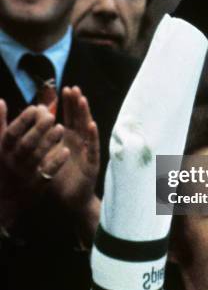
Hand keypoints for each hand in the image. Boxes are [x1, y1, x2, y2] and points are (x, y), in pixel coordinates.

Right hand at [0, 102, 66, 226]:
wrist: (5, 199)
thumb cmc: (3, 165)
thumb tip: (1, 100)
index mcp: (2, 150)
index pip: (11, 134)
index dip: (23, 120)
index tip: (35, 108)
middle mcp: (12, 162)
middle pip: (25, 144)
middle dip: (38, 129)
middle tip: (52, 116)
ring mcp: (24, 174)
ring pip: (37, 157)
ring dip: (49, 142)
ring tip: (61, 128)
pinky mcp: (36, 186)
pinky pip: (47, 173)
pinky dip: (56, 162)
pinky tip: (65, 151)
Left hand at [46, 87, 100, 242]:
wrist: (69, 201)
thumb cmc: (58, 177)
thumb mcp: (45, 154)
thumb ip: (41, 136)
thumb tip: (33, 116)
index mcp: (68, 138)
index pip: (69, 117)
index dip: (68, 103)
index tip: (65, 88)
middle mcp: (79, 142)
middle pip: (79, 119)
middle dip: (76, 104)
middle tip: (73, 88)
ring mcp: (87, 151)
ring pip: (87, 129)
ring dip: (85, 114)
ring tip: (82, 100)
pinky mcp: (92, 163)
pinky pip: (93, 147)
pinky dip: (93, 136)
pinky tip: (92, 125)